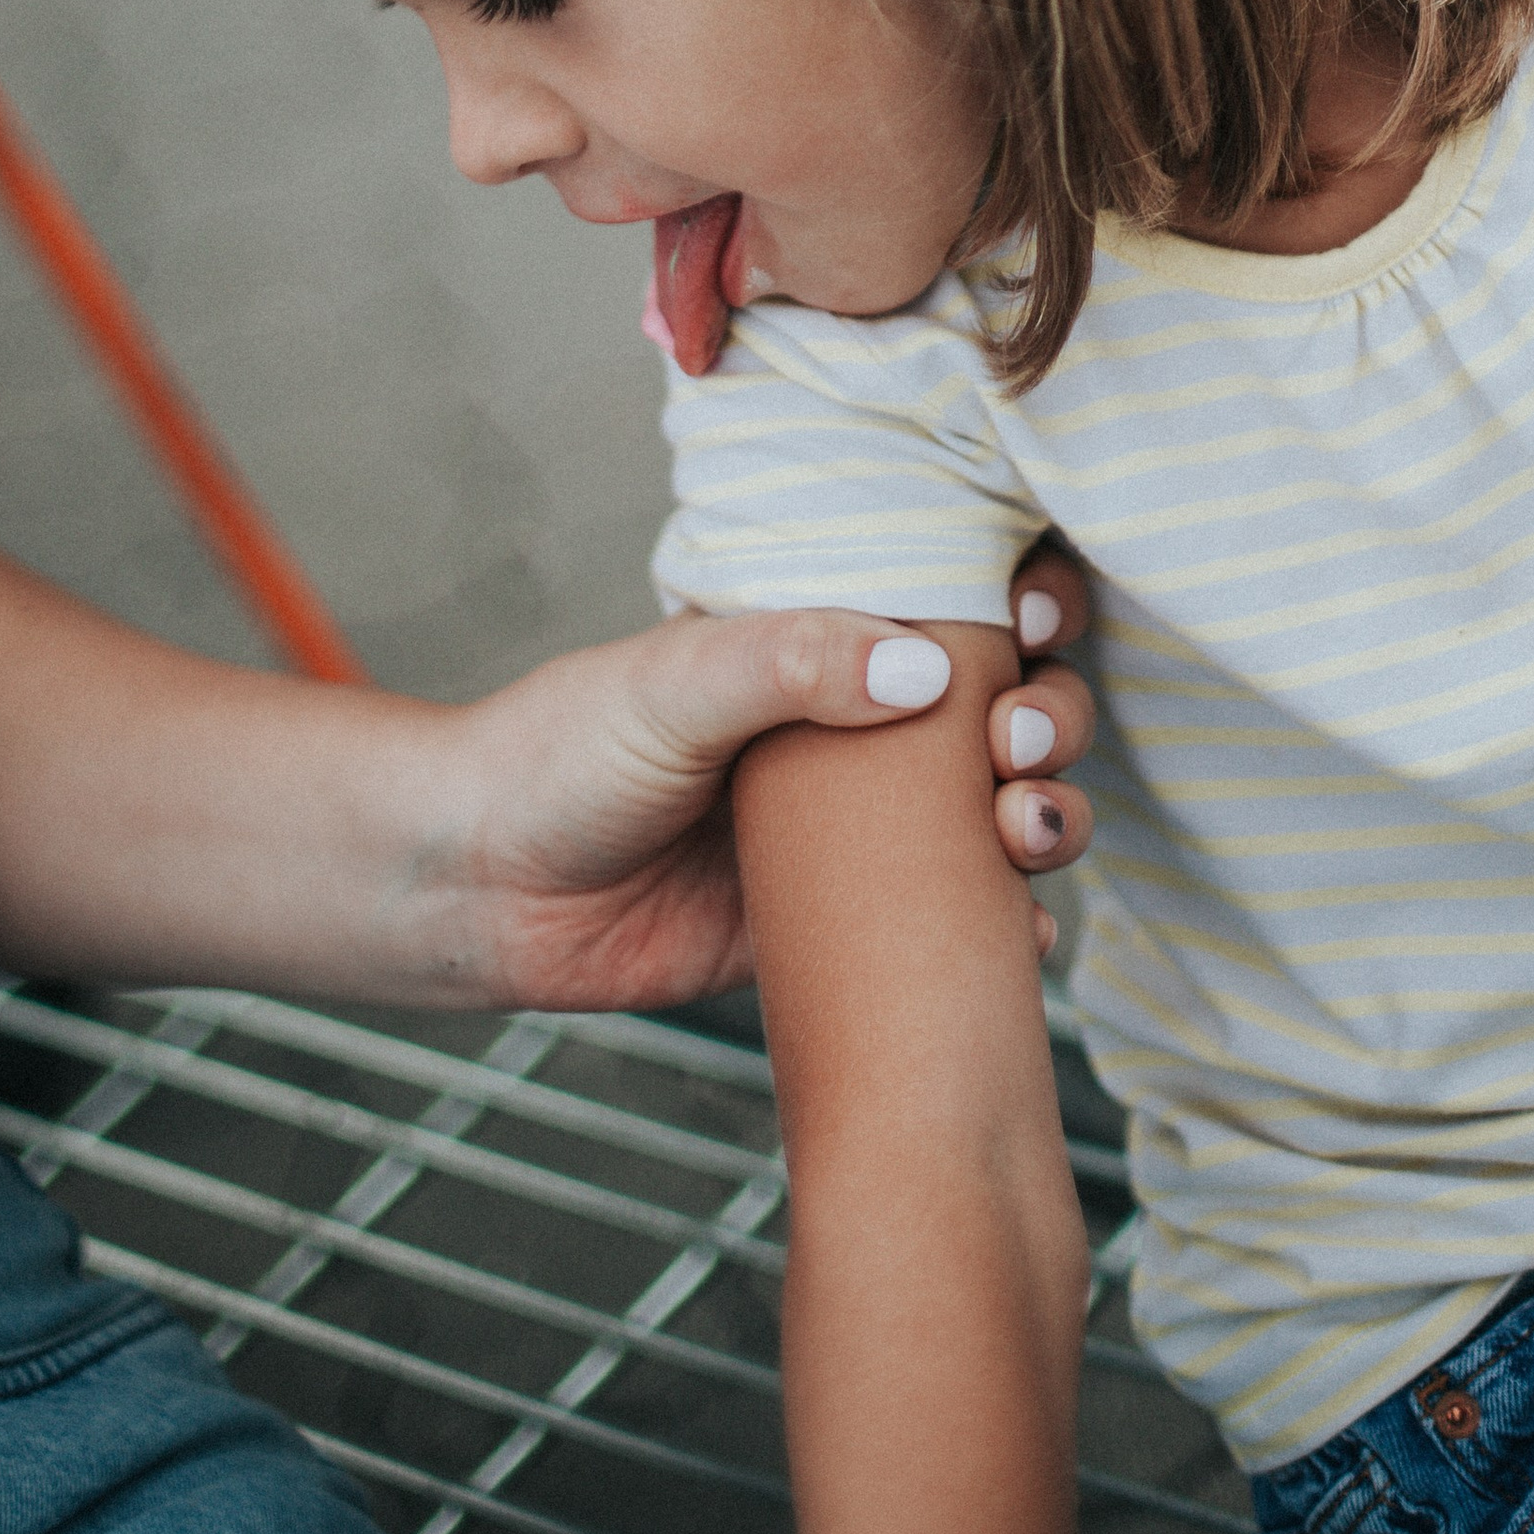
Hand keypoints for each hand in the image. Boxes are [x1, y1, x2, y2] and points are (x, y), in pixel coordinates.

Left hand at [451, 557, 1095, 1011]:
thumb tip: (929, 665)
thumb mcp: (673, 682)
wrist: (483, 891)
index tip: (1037, 614)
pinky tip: (1028, 942)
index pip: (960, 591)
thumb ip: (791, 662)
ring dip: (1049, 816)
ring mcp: (861, 831)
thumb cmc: (561, 753)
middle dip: (1050, 718)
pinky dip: (1014, 935)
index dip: (1031, 593)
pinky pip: (956, 928)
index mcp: (825, 638)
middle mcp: (859, 726)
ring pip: (1001, 812)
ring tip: (1026, 834)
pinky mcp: (846, 929)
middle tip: (1015, 747)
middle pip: (1010, 705)